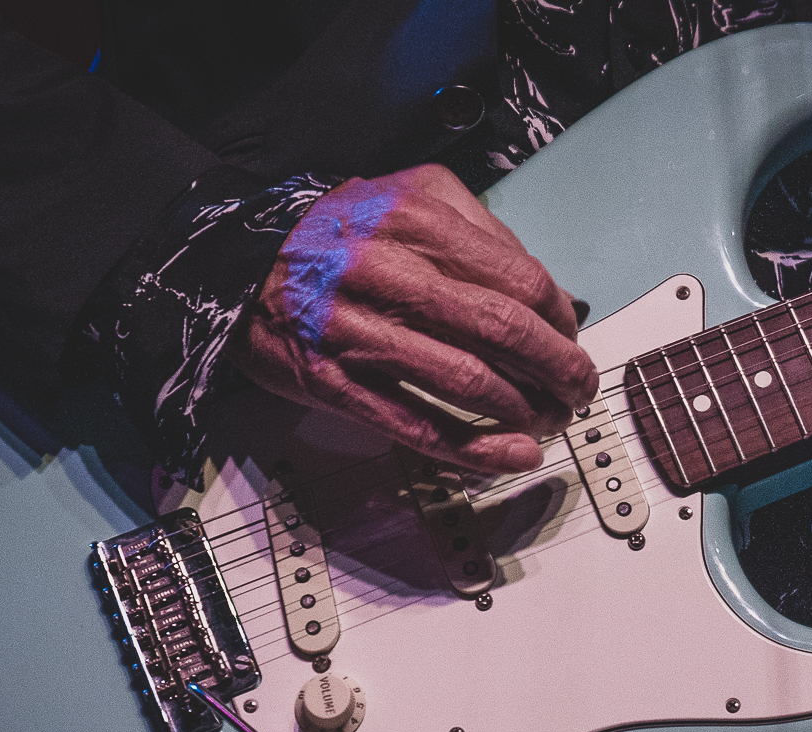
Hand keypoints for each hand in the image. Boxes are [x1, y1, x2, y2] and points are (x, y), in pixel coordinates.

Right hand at [231, 163, 597, 472]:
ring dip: (526, 412)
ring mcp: (358, 333)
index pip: (522, 281)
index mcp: (417, 223)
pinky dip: (477, 449)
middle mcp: (389, 273)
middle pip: (506, 333)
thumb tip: (546, 292)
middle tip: (578, 390)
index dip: (562, 322)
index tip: (573, 341)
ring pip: (470, 383)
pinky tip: (514, 454)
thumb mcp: (407, 197)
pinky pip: (419, 425)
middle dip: (559, 371)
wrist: (233, 262)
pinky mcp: (335, 384)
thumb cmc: (333, 235)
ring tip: (549, 421)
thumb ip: (477, 232)